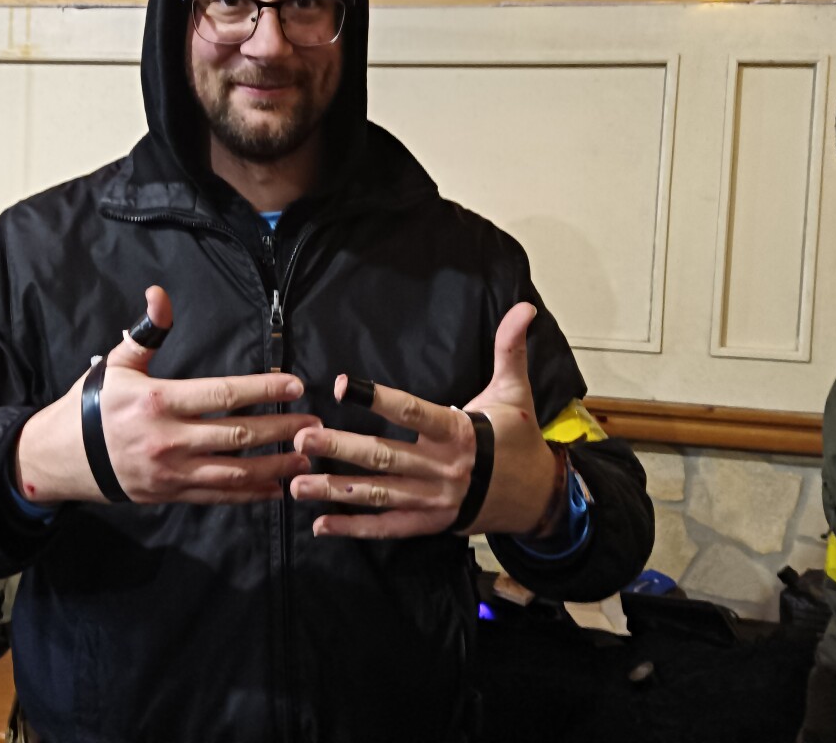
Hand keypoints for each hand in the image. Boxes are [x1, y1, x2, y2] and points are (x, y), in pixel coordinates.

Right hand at [15, 286, 318, 504]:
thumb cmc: (92, 405)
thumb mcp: (116, 364)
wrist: (60, 458)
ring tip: (304, 458)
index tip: (295, 385)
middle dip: (281, 430)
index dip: (263, 390)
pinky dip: (248, 494)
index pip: (223, 394)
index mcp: (159, 401)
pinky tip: (275, 488)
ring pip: (234, 472)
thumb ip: (145, 332)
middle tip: (316, 426)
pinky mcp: (170, 494)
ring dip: (274, 466)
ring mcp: (171, 471)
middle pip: (238, 434)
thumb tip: (160, 295)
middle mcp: (169, 439)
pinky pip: (217, 496)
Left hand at [289, 302, 556, 537]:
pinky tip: (321, 524)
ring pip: (379, 494)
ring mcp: (435, 501)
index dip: (379, 399)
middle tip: (302, 440)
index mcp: (460, 433)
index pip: (414, 413)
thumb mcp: (515, 392)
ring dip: (336, 490)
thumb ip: (510, 349)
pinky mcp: (430, 523)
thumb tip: (523, 307)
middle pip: (385, 457)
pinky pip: (388, 527)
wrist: (538, 498)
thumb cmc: (518, 440)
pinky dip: (355, 528)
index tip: (344, 385)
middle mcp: (443, 469)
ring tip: (297, 484)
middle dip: (341, 449)